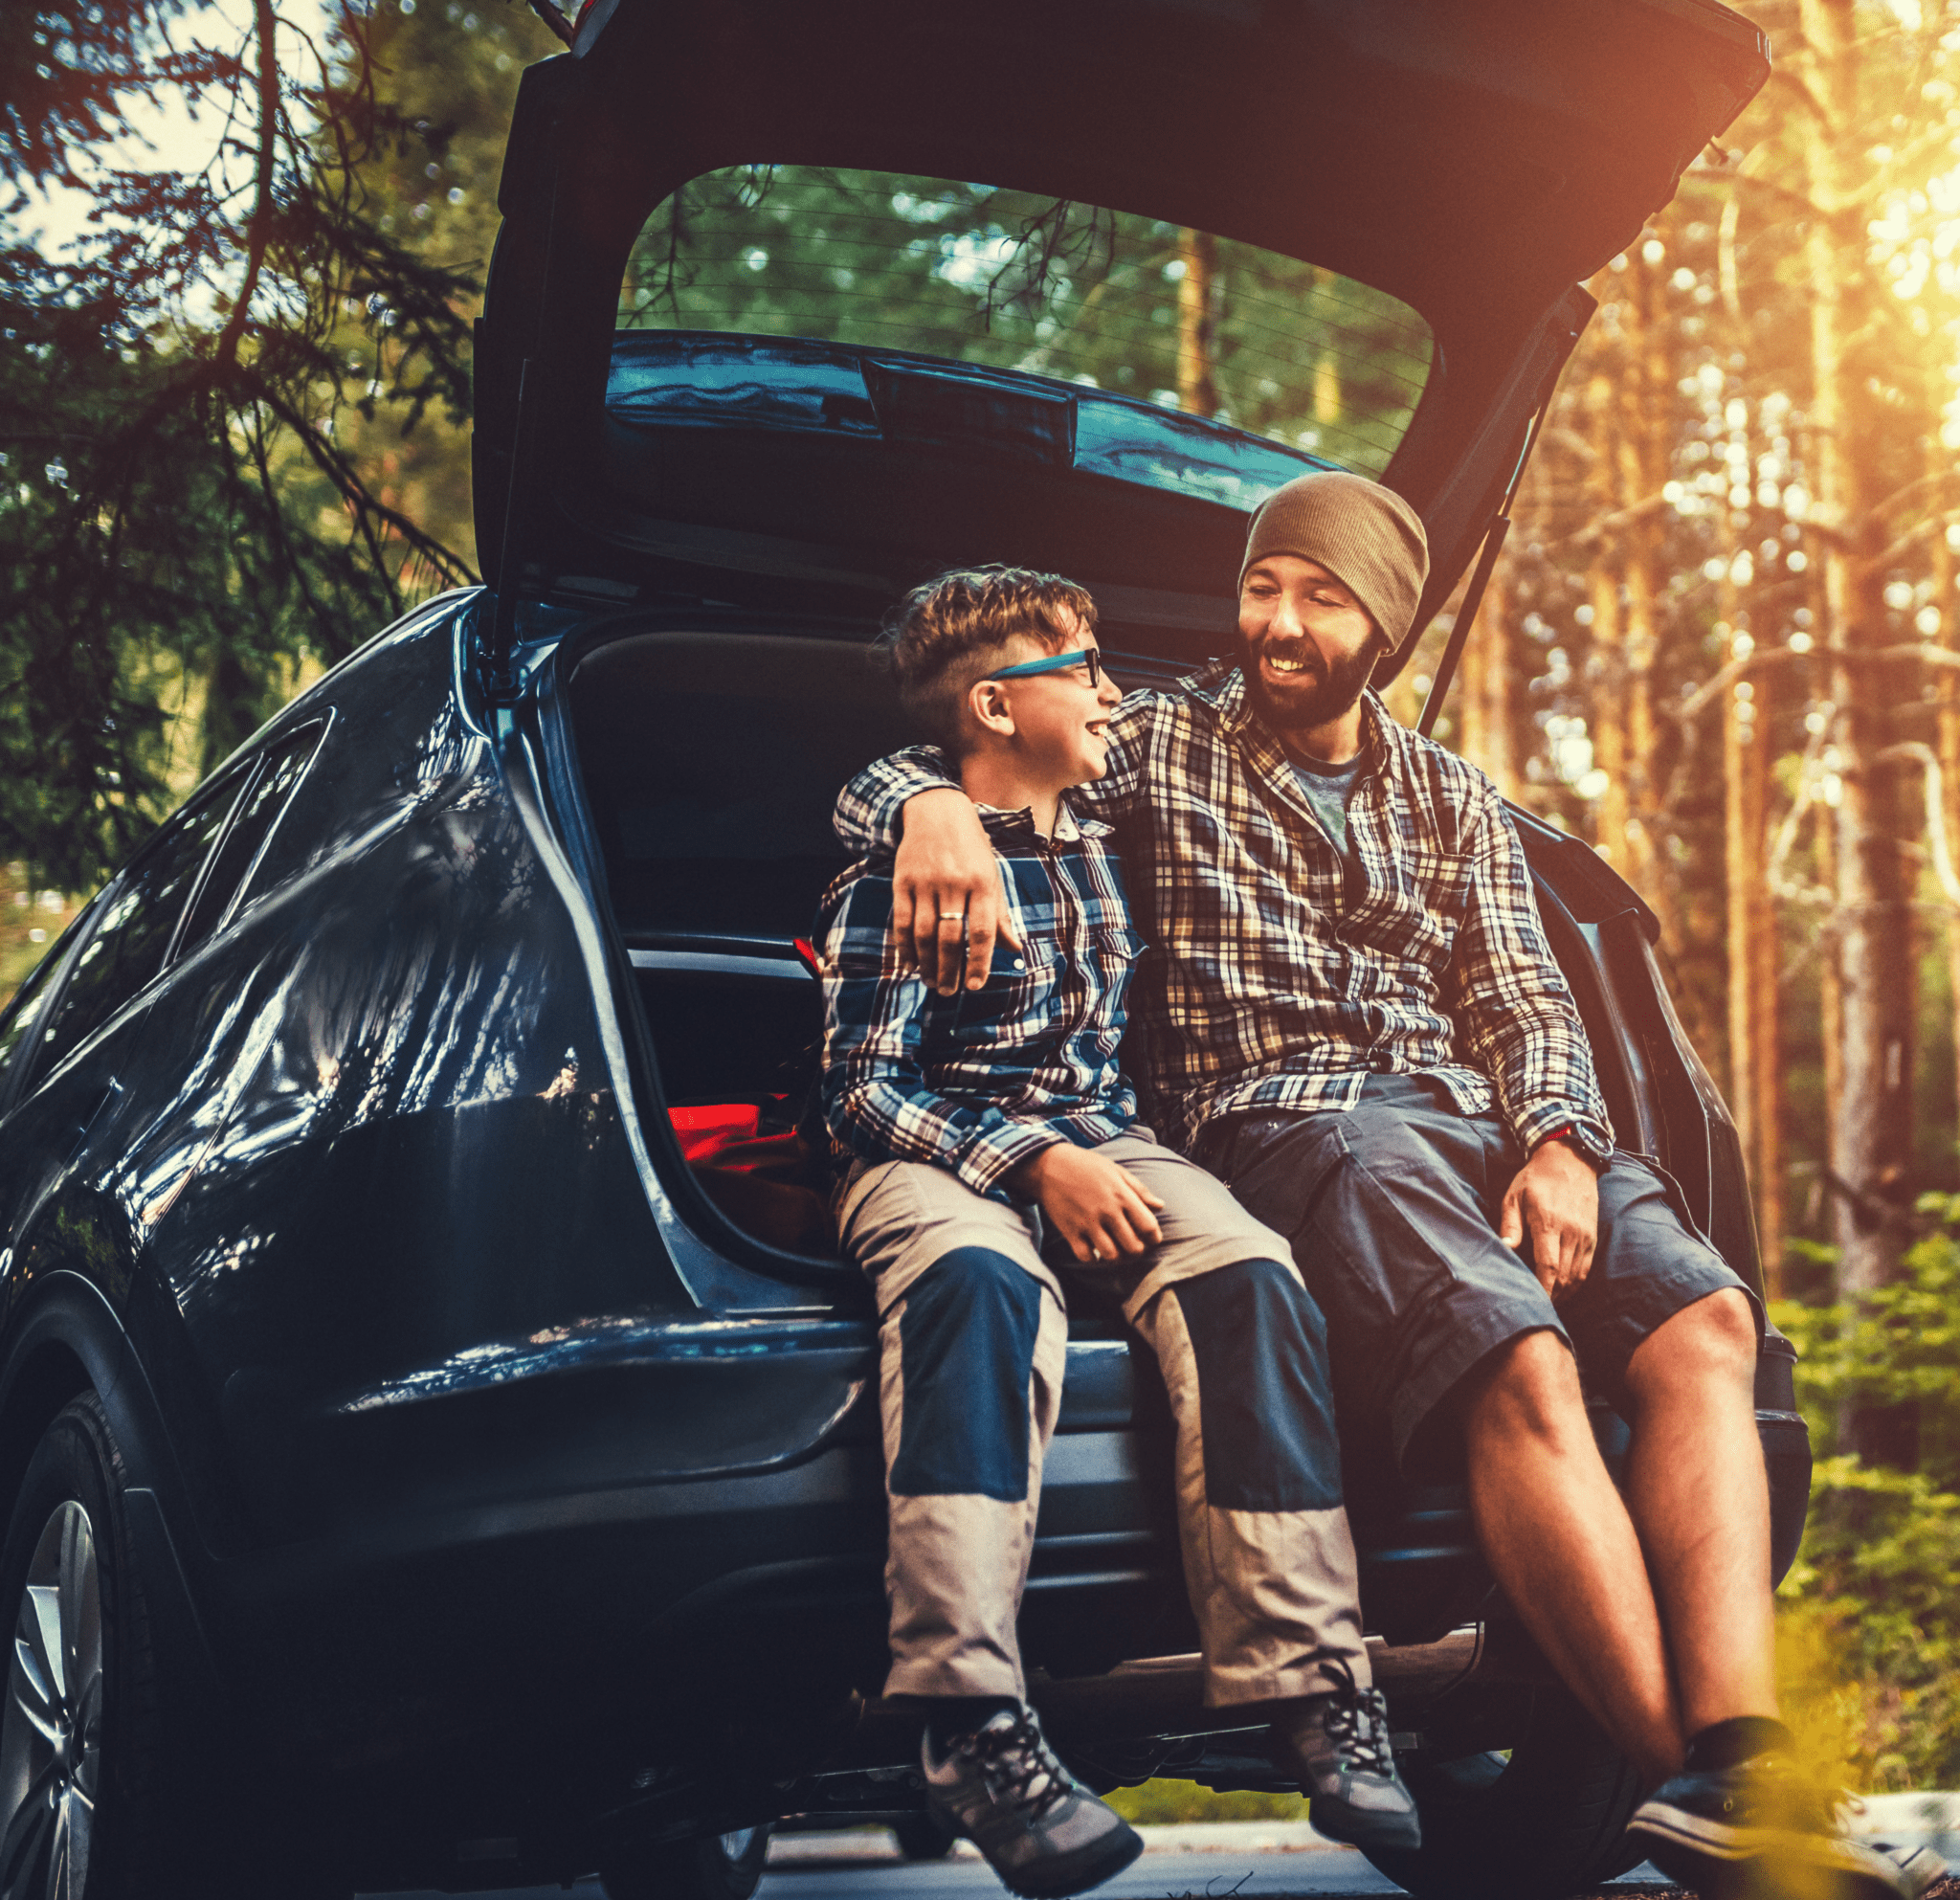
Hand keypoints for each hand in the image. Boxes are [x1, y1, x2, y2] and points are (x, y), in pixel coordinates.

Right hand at [890, 788, 1023, 994]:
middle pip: (951, 936)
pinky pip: (901, 921)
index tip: (975, 985)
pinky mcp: (902, 880)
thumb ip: (999, 914)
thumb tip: (1015, 948)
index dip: (979, 961)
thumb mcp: (991, 876)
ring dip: (928, 963)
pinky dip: (904, 947)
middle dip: (950, 969)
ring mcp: (926, 881)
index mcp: (982, 883)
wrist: (938, 811)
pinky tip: (911, 964)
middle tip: (949, 991)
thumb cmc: (971, 850)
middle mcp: (954, 882)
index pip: (982, 930)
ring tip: (932, 982)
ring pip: (924, 933)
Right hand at [1009, 1145, 1165, 1261]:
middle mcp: (1107, 1211)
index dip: (1154, 1237)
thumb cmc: (1087, 1166)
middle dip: (1137, 1251)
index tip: (1150, 1238)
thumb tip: (1160, 1206)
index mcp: (1122, 1195)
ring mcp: (1088, 1223)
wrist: (1049, 1165)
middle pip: (1133, 1247)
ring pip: (1111, 1256)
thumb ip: (1140, 1190)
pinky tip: (1094, 1249)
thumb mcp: (1117, 1171)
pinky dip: (1092, 1258)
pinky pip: (1086, 1257)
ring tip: (1114, 1249)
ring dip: (1116, 1256)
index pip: (1149, 1226)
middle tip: (1132, 1246)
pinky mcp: (1070, 1231)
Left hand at [1498, 1140, 1597, 1300]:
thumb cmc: (1535, 1179)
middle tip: (1534, 1308)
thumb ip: (1510, 1225)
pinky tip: (1561, 1290)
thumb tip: (1504, 1249)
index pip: (1549, 1267)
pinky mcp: (1592, 1237)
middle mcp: (1571, 1232)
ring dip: (1563, 1294)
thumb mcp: (1514, 1196)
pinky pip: (1586, 1268)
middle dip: (1551, 1297)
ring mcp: (1585, 1236)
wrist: (1570, 1161)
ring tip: (1546, 1303)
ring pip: (1577, 1276)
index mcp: (1549, 1223)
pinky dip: (1575, 1283)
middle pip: (1564, 1277)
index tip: (1532, 1304)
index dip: (1542, 1290)